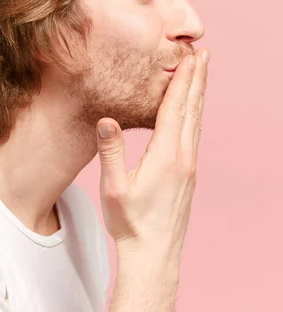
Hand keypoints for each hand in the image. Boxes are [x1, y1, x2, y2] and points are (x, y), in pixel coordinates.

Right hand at [96, 48, 208, 253]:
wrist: (155, 256)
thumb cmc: (131, 224)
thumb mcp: (113, 188)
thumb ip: (111, 152)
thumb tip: (107, 120)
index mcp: (166, 156)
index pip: (175, 109)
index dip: (183, 81)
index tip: (190, 58)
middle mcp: (184, 158)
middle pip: (193, 110)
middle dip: (198, 80)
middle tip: (204, 55)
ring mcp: (190, 167)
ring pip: (197, 122)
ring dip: (200, 96)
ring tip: (202, 76)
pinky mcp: (189, 176)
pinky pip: (195, 136)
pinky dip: (196, 115)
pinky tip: (194, 114)